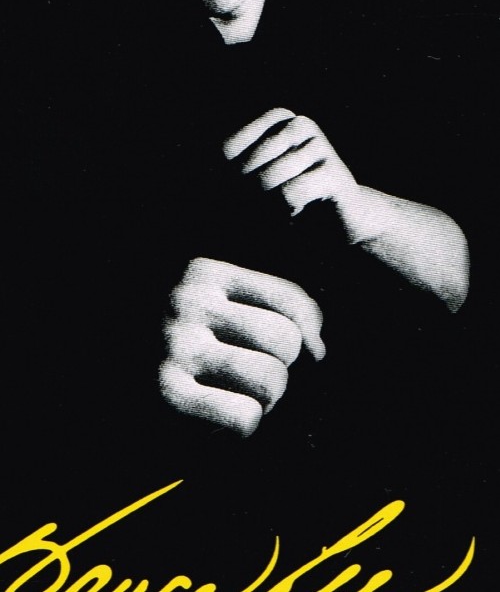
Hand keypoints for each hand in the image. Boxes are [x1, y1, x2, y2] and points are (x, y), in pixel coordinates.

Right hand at [159, 257, 324, 435]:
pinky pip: (243, 417)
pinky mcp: (164, 394)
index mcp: (204, 271)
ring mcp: (176, 346)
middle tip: (251, 384)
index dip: (308, 334)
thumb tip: (319, 349)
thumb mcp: (202, 305)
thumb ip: (257, 308)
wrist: (86, 371)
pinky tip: (216, 424)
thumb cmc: (158, 339)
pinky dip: (239, 428)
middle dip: (279, 371)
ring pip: (271, 379)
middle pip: (285, 342)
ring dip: (262, 402)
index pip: (289, 300)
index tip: (305, 356)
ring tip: (234, 401)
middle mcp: (190, 300)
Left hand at [223, 108, 360, 219]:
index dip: (219, 181)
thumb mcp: (252, 182)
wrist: (338, 222)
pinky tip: (297, 214)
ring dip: (264, 209)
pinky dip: (284, 214)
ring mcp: (318, 145)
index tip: (230, 201)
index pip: (225, 149)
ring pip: (265, 181)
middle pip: (243, 167)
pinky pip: (288, 195)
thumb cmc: (287, 201)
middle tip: (255, 214)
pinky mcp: (333, 172)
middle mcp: (297, 124)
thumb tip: (200, 175)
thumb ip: (227, 175)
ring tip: (278, 212)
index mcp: (275, 118)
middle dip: (241, 198)